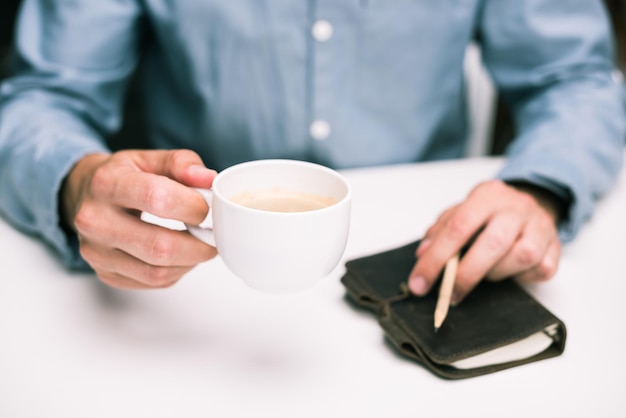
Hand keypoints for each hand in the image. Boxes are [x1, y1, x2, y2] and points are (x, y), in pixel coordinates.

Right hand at [60, 149, 217, 288]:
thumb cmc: (122, 176)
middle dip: (198, 243)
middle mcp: (94, 221)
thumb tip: (208, 179)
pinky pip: (152, 282)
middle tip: (214, 234)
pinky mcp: (105, 273)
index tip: (209, 207)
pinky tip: (182, 255)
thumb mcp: (148, 158)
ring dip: (191, 261)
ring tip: (201, 243)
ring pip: (157, 271)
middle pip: (159, 246)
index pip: (157, 198)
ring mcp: (97, 252)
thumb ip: (181, 163)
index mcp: (106, 184)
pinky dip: (177, 271)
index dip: (193, 207)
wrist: (85, 195)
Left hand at [408, 180, 561, 303]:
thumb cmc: (490, 213)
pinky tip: (510, 271)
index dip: (435, 259)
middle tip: (448, 294)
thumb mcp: (461, 212)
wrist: (532, 203)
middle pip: (492, 244)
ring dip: (496, 274)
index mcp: (487, 195)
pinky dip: (521, 277)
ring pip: (520, 258)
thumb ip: (440, 231)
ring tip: (486, 272)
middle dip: (465, 275)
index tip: (420, 283)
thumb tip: (424, 255)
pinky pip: (541, 270)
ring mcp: (541, 226)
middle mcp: (517, 207)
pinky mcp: (556, 247)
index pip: (457, 227)